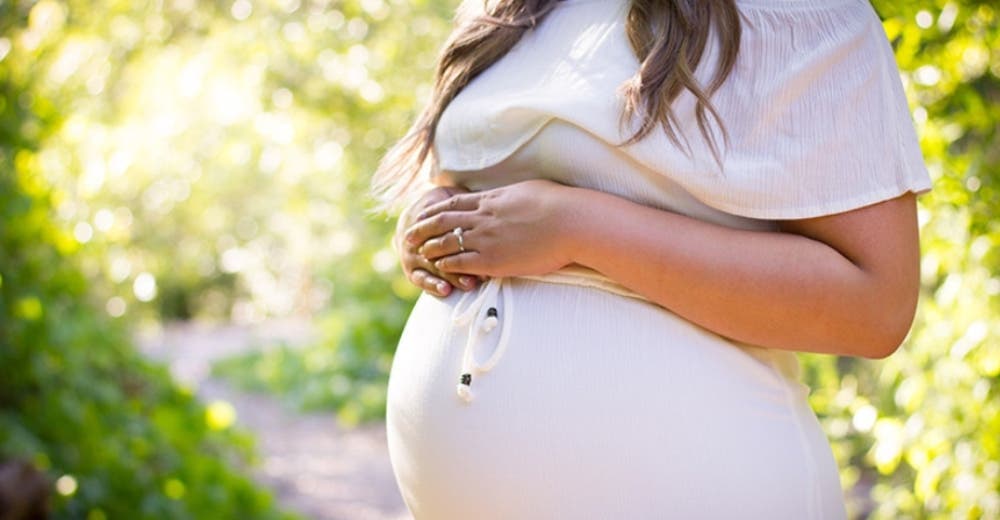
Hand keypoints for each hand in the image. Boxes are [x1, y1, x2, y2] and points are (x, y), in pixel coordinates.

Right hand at [395, 185, 478, 296]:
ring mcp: (412, 255)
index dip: (464, 234)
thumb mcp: (447, 195)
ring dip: (452, 275)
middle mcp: (419, 237)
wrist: (411, 220)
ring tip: (469, 283)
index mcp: (430, 217)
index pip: (445, 226)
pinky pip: (421, 279)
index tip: (485, 243)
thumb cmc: (440, 207)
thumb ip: (459, 196)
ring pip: (434, 266)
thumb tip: (475, 194)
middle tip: (485, 268)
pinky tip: (446, 291)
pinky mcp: (412, 271)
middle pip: (441, 249)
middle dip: (463, 258)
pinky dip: (433, 285)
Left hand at [405, 179, 578, 277]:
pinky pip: (460, 263)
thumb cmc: (559, 205)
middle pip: (442, 221)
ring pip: (447, 243)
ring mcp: (486, 239)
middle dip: (422, 229)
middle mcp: (483, 218)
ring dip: (431, 248)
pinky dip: (447, 265)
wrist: (571, 223)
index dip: (434, 210)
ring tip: (419, 254)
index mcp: (491, 199)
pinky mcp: (493, 260)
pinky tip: (439, 268)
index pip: (453, 204)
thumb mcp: (529, 190)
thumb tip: (509, 195)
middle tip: (408, 235)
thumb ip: (511, 196)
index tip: (423, 213)